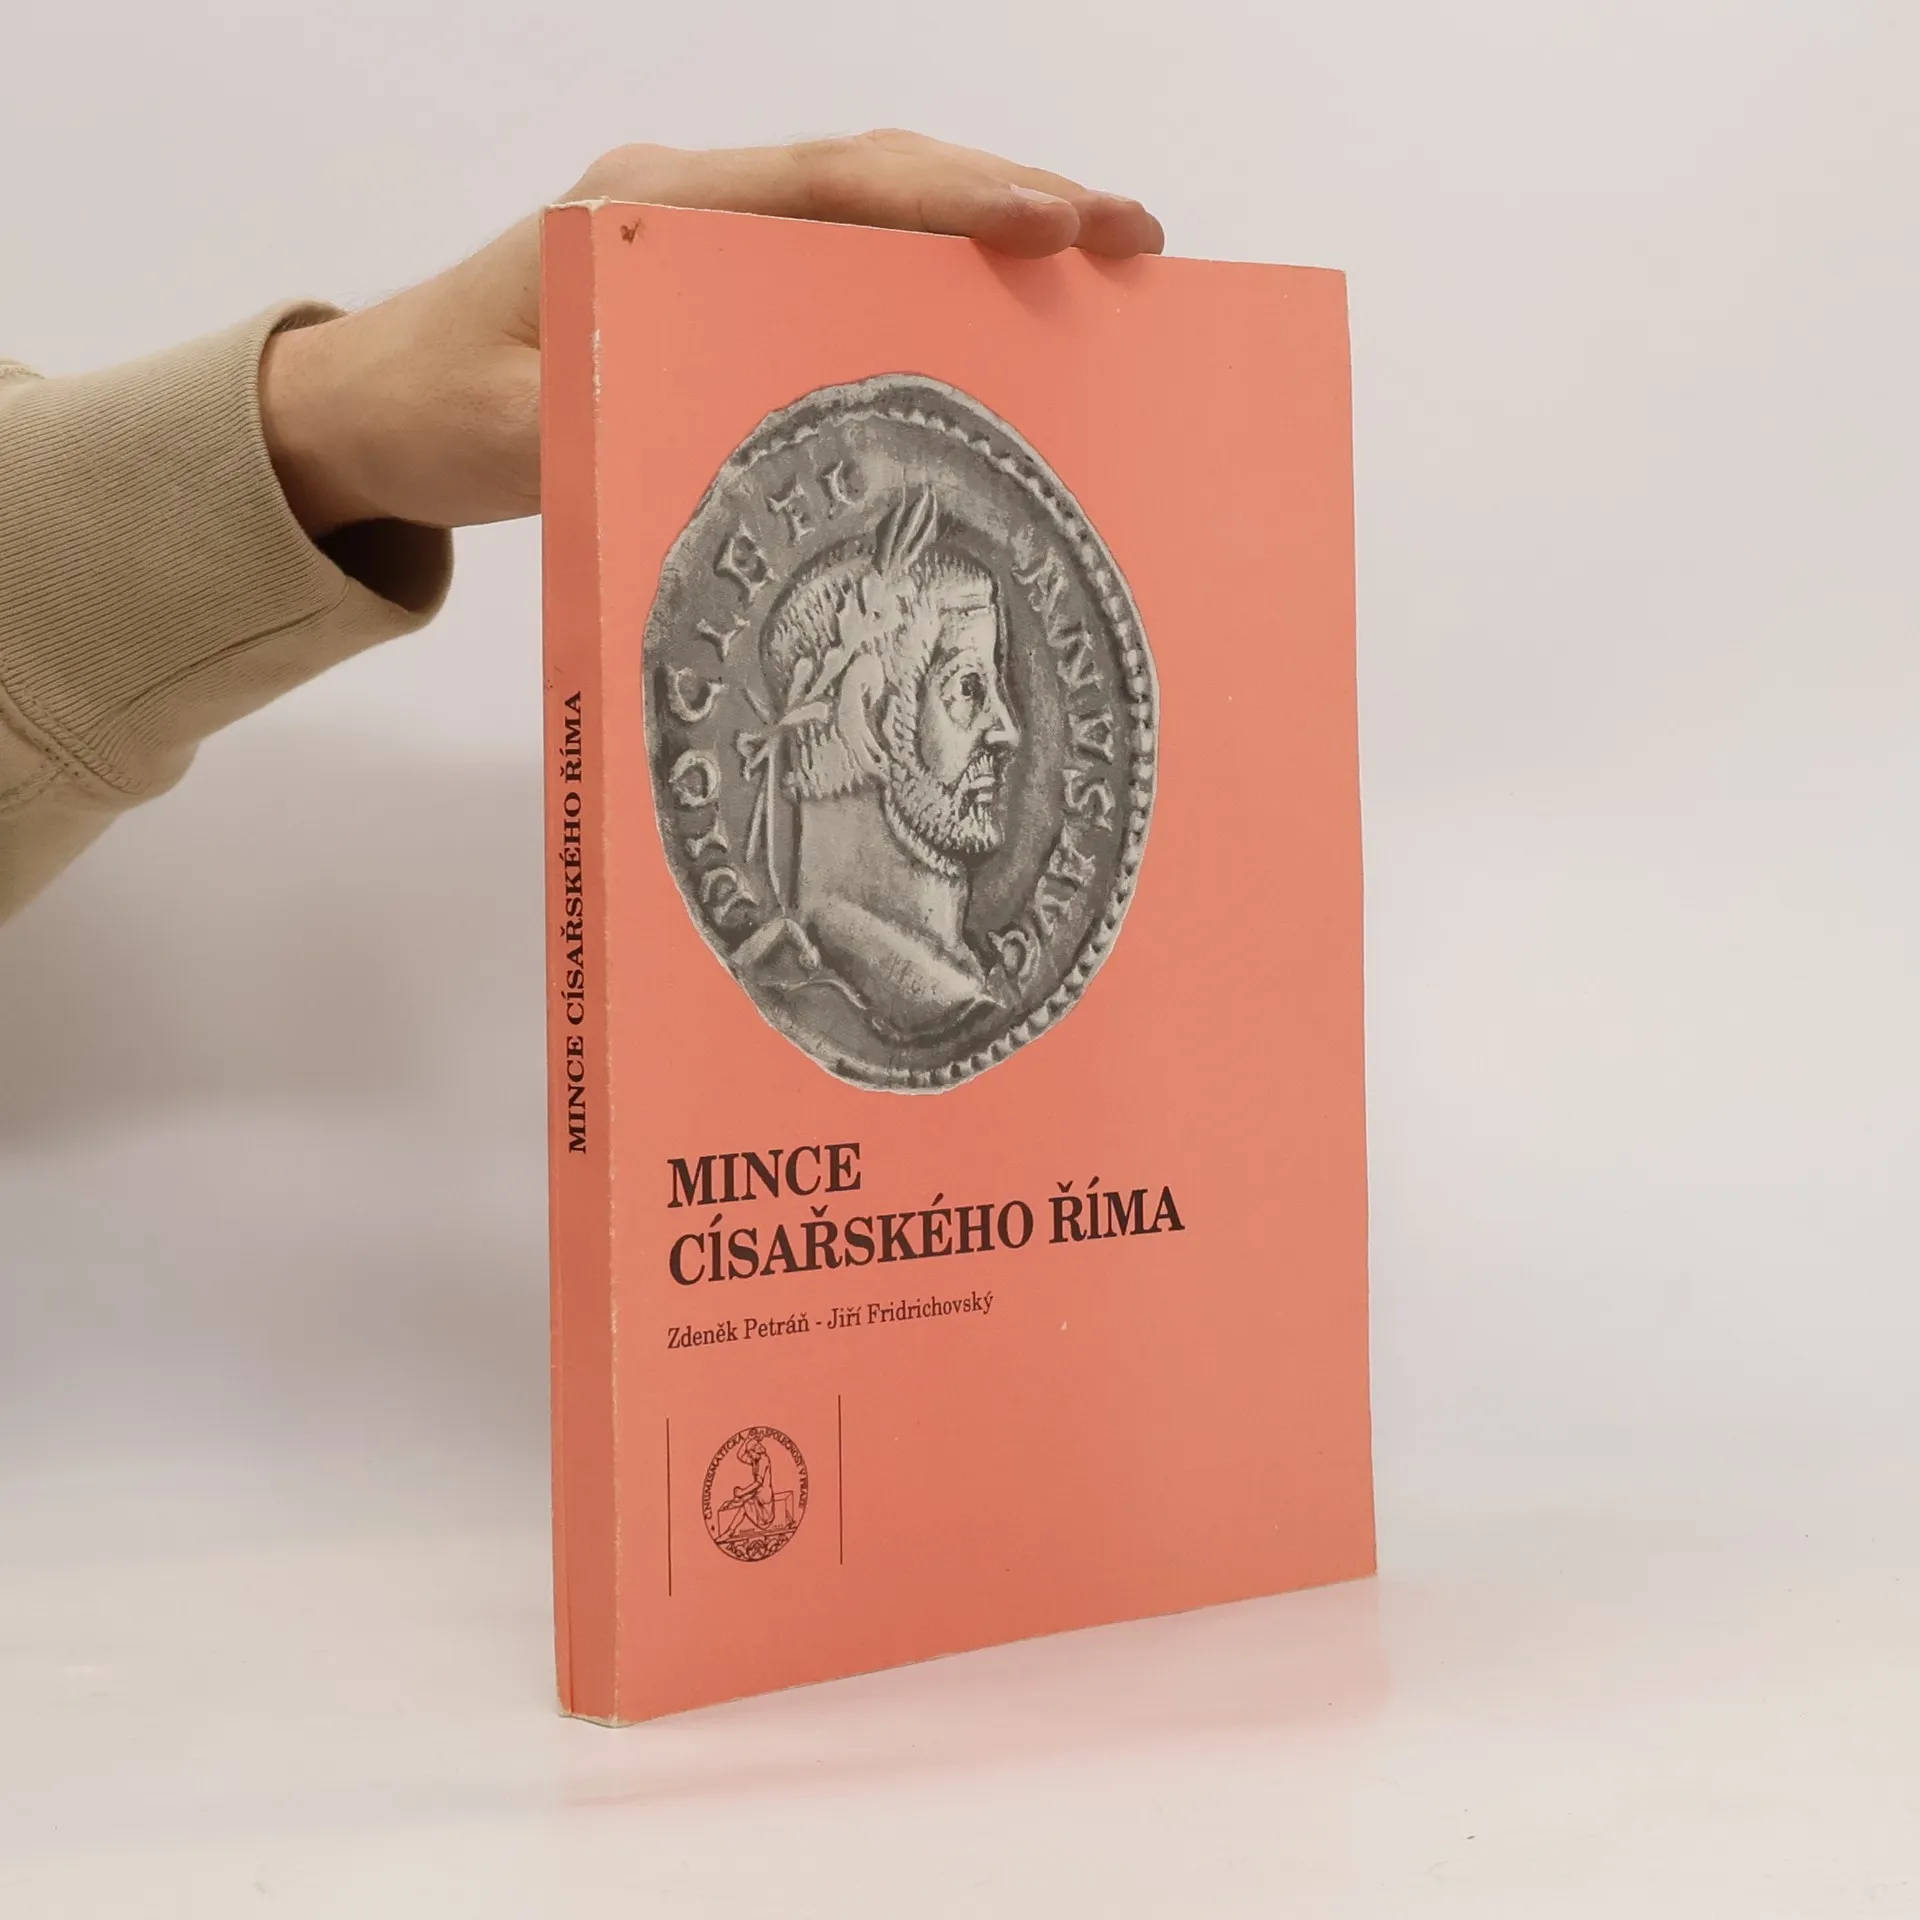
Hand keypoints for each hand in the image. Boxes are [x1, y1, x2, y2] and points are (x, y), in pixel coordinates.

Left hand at [260, 132, 1163, 536]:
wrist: (367, 410)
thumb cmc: (430, 409)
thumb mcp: (511, 436)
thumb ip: (603, 424)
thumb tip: (732, 433)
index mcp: (645, 215)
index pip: (826, 185)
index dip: (950, 199)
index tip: (1056, 221)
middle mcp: (685, 207)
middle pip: (874, 179)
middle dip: (1008, 200)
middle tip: (1132, 240)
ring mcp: (699, 239)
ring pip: (868, 214)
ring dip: (981, 234)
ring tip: (1098, 271)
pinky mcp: (706, 285)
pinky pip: (836, 263)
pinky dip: (924, 279)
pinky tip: (989, 317)